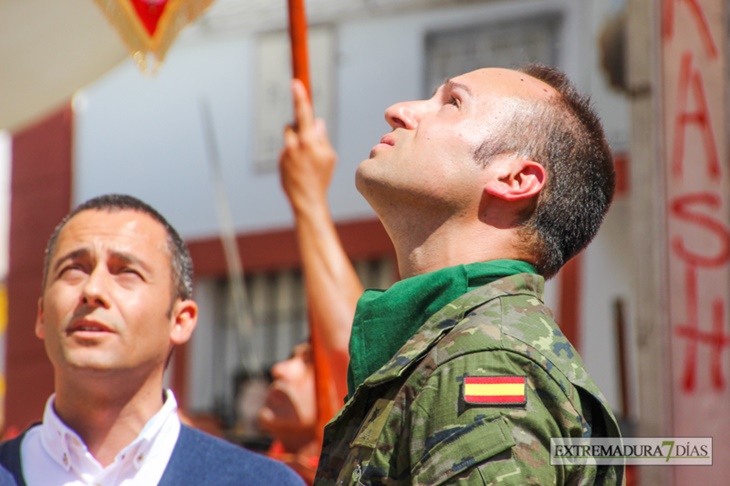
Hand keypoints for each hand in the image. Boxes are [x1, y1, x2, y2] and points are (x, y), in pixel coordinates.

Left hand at [279, 79, 336, 212]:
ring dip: (296, 142)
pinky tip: (299, 169)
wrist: (307, 198)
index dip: (300, 97)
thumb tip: (317, 123)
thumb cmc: (321, 177)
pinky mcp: (280, 160)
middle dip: (300, 129)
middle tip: (309, 142)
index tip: (295, 83)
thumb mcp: (328, 156)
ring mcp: (285, 152)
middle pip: (293, 125)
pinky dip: (293, 155)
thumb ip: (322, 138)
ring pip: (289, 138)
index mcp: (308, 141)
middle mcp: (294, 144)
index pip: (303, 113)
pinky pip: (286, 150)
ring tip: (305, 160)